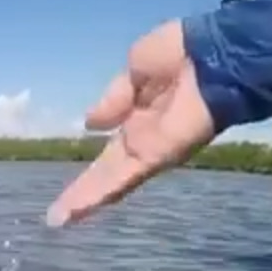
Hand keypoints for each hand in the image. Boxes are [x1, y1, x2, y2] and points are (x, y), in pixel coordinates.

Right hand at [46, 19, 218, 226]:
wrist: (214, 54)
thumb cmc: (183, 52)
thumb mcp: (137, 65)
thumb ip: (115, 97)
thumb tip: (91, 123)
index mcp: (141, 113)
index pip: (113, 147)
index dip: (95, 158)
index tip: (76, 172)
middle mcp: (145, 136)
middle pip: (109, 169)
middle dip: (84, 190)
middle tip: (58, 215)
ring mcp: (151, 148)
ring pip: (112, 179)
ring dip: (86, 198)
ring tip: (59, 218)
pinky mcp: (157, 155)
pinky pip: (123, 176)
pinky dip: (100, 192)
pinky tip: (77, 208)